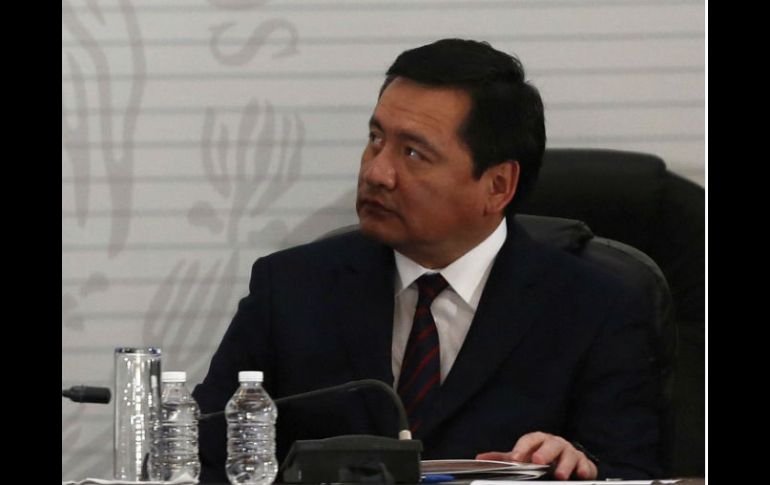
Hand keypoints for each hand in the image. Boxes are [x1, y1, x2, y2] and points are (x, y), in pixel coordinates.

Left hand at [475, 431, 597, 480]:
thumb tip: (480, 458)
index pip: (530, 440)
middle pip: (551, 444)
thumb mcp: (522, 455)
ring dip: (565, 464)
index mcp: (539, 440)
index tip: (515, 458)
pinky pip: (586, 465)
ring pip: (569, 454)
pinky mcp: (584, 464)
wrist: (563, 459)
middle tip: (537, 461)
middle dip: (544, 452)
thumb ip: (504, 457)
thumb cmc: (540, 455)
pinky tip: (581, 474)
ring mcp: (570, 453)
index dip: (522, 448)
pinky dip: (584, 469)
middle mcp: (555, 444)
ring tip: (560, 474)